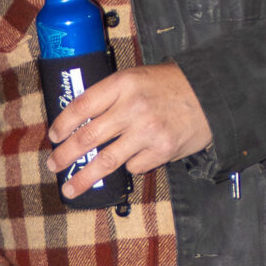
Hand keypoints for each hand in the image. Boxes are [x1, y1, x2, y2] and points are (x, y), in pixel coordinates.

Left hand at [47, 61, 211, 190]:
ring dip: (84, 177)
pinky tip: (132, 159)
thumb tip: (80, 120)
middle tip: (53, 166)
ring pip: (106, 161)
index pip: (81, 106)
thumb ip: (111, 95)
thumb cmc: (171, 85)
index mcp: (123, 84)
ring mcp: (148, 132)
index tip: (54, 136)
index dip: (63, 124)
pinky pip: (133, 167)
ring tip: (70, 188)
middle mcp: (133, 108)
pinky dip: (128, 166)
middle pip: (88, 138)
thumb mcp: (137, 77)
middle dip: (65, 156)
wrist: (212, 94)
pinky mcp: (162, 151)